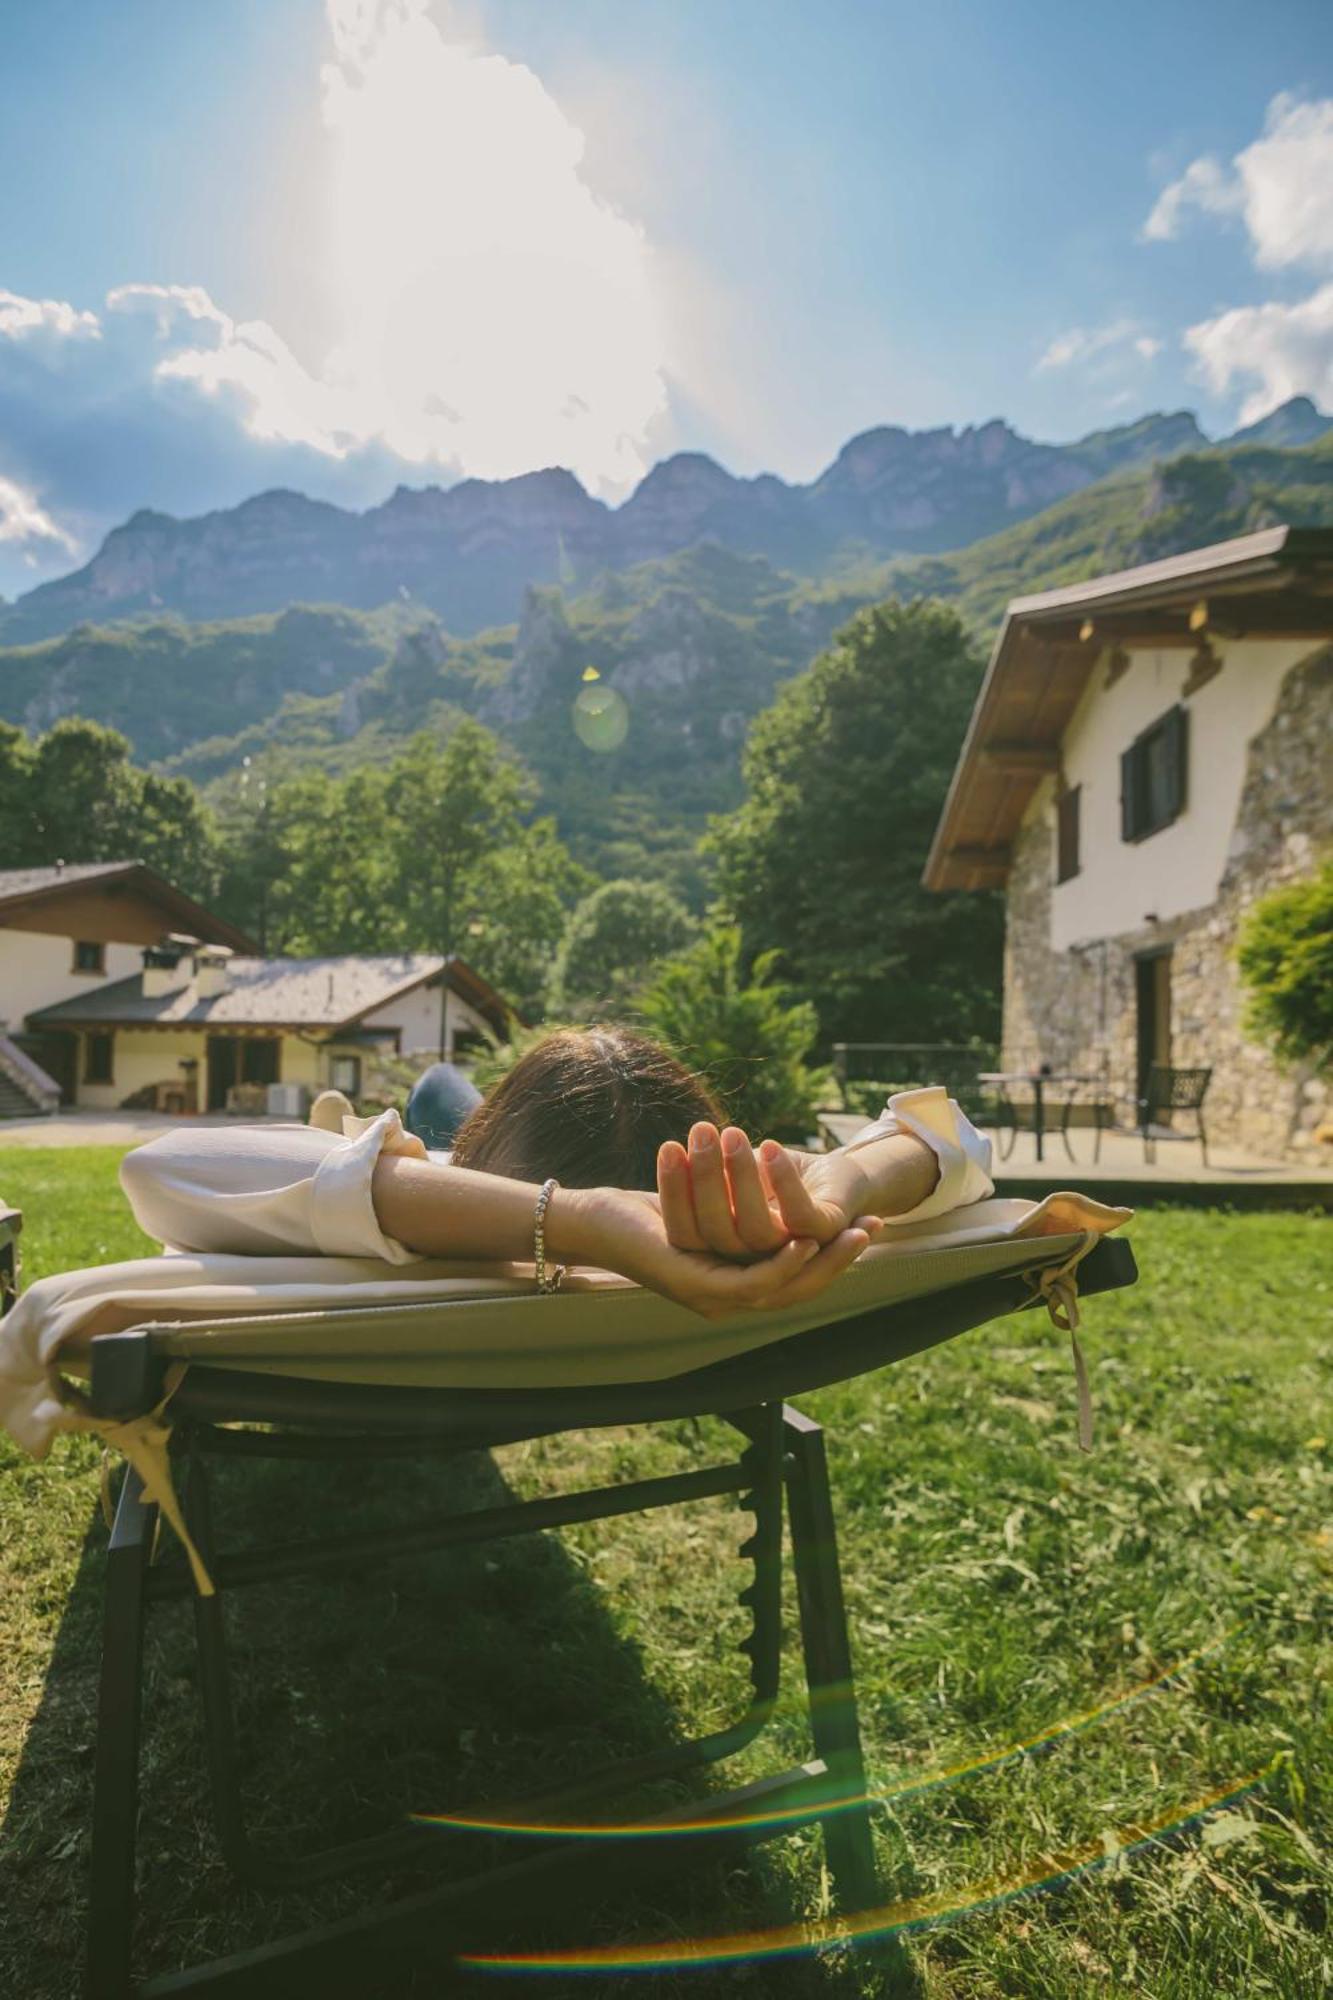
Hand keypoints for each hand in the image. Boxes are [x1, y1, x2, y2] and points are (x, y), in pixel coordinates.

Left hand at [572, 1183, 880, 1320]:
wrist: (593, 1218)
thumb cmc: (649, 1209)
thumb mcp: (710, 1203)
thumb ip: (742, 1205)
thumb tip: (780, 1186)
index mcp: (733, 1283)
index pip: (799, 1279)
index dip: (836, 1257)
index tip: (869, 1225)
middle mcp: (726, 1301)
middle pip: (801, 1290)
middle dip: (840, 1259)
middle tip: (871, 1228)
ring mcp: (710, 1300)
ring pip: (781, 1286)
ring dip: (816, 1256)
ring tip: (844, 1231)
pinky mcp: (692, 1288)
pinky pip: (749, 1283)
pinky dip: (779, 1264)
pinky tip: (797, 1235)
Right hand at [657, 1122, 878, 1254]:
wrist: (847, 1177)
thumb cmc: (783, 1177)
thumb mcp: (736, 1182)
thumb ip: (707, 1189)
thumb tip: (667, 1160)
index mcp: (729, 1256)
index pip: (688, 1232)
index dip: (676, 1191)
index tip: (668, 1148)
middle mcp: (759, 1264)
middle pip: (717, 1234)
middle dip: (704, 1178)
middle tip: (700, 1131)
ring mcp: (794, 1254)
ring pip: (756, 1229)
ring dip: (742, 1176)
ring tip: (731, 1133)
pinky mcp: (826, 1233)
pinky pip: (801, 1218)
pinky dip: (785, 1182)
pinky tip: (770, 1148)